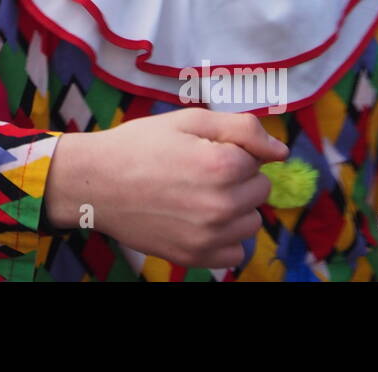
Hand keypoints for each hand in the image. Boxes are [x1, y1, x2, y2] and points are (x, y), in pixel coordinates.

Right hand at [43, 108, 288, 269]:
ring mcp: (208, 236)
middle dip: (236, 178)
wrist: (94, 182)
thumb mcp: (189, 120)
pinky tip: (198, 221)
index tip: (200, 151)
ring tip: (196, 196)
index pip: (258, 160)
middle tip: (195, 172)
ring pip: (251, 222)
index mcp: (222, 166)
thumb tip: (282, 152)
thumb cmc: (140, 145)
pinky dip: (224, 239)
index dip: (230, 151)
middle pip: (259, 191)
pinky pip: (235, 252)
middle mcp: (221, 205)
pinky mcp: (195, 257)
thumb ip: (242, 129)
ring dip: (234, 209)